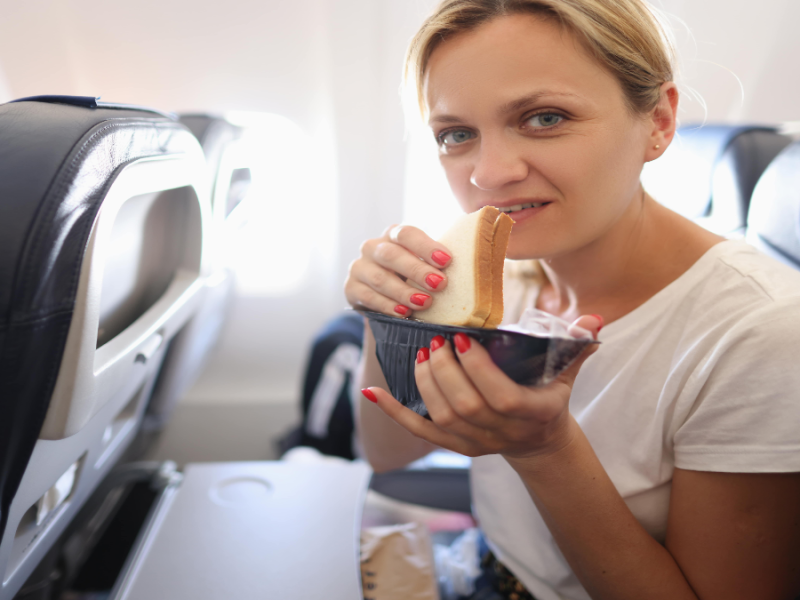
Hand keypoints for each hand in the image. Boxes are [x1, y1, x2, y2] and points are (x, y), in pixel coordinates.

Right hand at [345, 224, 452, 317]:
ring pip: (379, 278)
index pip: (406, 234)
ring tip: (424, 303)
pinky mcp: (350, 288)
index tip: (447, 261)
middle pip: (391, 255)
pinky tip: (404, 313)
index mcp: (393, 235)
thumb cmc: (411, 277)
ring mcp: (359, 267)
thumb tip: (473, 261)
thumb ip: (438, 261)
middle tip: (440, 284)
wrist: (383, 298)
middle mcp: (372, 247)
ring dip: (403, 292)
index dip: (426, 246)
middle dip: (417, 270)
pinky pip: (368, 297)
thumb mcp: (423, 264)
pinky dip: (387, 305)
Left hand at [363, 315, 601, 459]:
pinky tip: (372, 391)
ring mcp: (475, 443)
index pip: (500, 397)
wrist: (537, 442)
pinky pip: (420, 431)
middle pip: (464, 407)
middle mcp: (500, 434)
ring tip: (421, 353)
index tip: (463, 340)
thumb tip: (595, 318)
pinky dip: (394, 412)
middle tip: (435, 340)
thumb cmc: (549, 399)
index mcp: (530, 414)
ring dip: (425, 383)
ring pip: (441, 418)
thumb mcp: (567, 374)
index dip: (478, 371)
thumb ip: (577, 346)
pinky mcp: (454, 446)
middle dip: (445, 371)